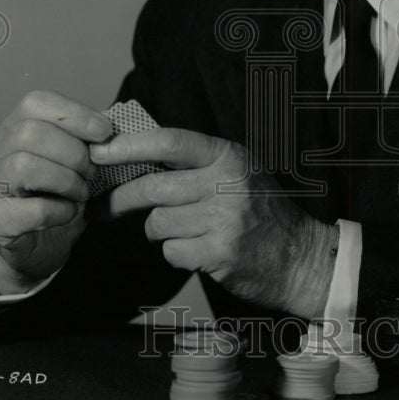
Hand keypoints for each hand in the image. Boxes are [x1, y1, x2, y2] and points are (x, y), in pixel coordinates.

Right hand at [0, 90, 112, 292]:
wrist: (43, 248)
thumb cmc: (60, 198)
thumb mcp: (79, 164)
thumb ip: (90, 142)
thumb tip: (109, 130)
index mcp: (17, 128)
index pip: (36, 103)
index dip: (74, 114)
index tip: (104, 133)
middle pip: (29, 132)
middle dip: (73, 153)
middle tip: (91, 173)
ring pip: (23, 166)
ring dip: (66, 180)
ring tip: (80, 193)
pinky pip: (29, 209)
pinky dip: (58, 210)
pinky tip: (68, 213)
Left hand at [89, 128, 338, 317]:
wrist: (300, 257)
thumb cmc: (261, 211)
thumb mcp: (236, 172)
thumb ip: (193, 163)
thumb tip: (130, 155)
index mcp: (227, 156)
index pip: (169, 142)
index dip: (128, 146)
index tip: (98, 152)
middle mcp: (226, 183)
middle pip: (152, 188)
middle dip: (120, 200)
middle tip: (103, 208)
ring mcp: (224, 219)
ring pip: (157, 223)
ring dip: (159, 231)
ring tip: (184, 230)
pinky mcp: (220, 253)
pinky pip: (172, 251)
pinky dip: (176, 253)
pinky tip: (199, 250)